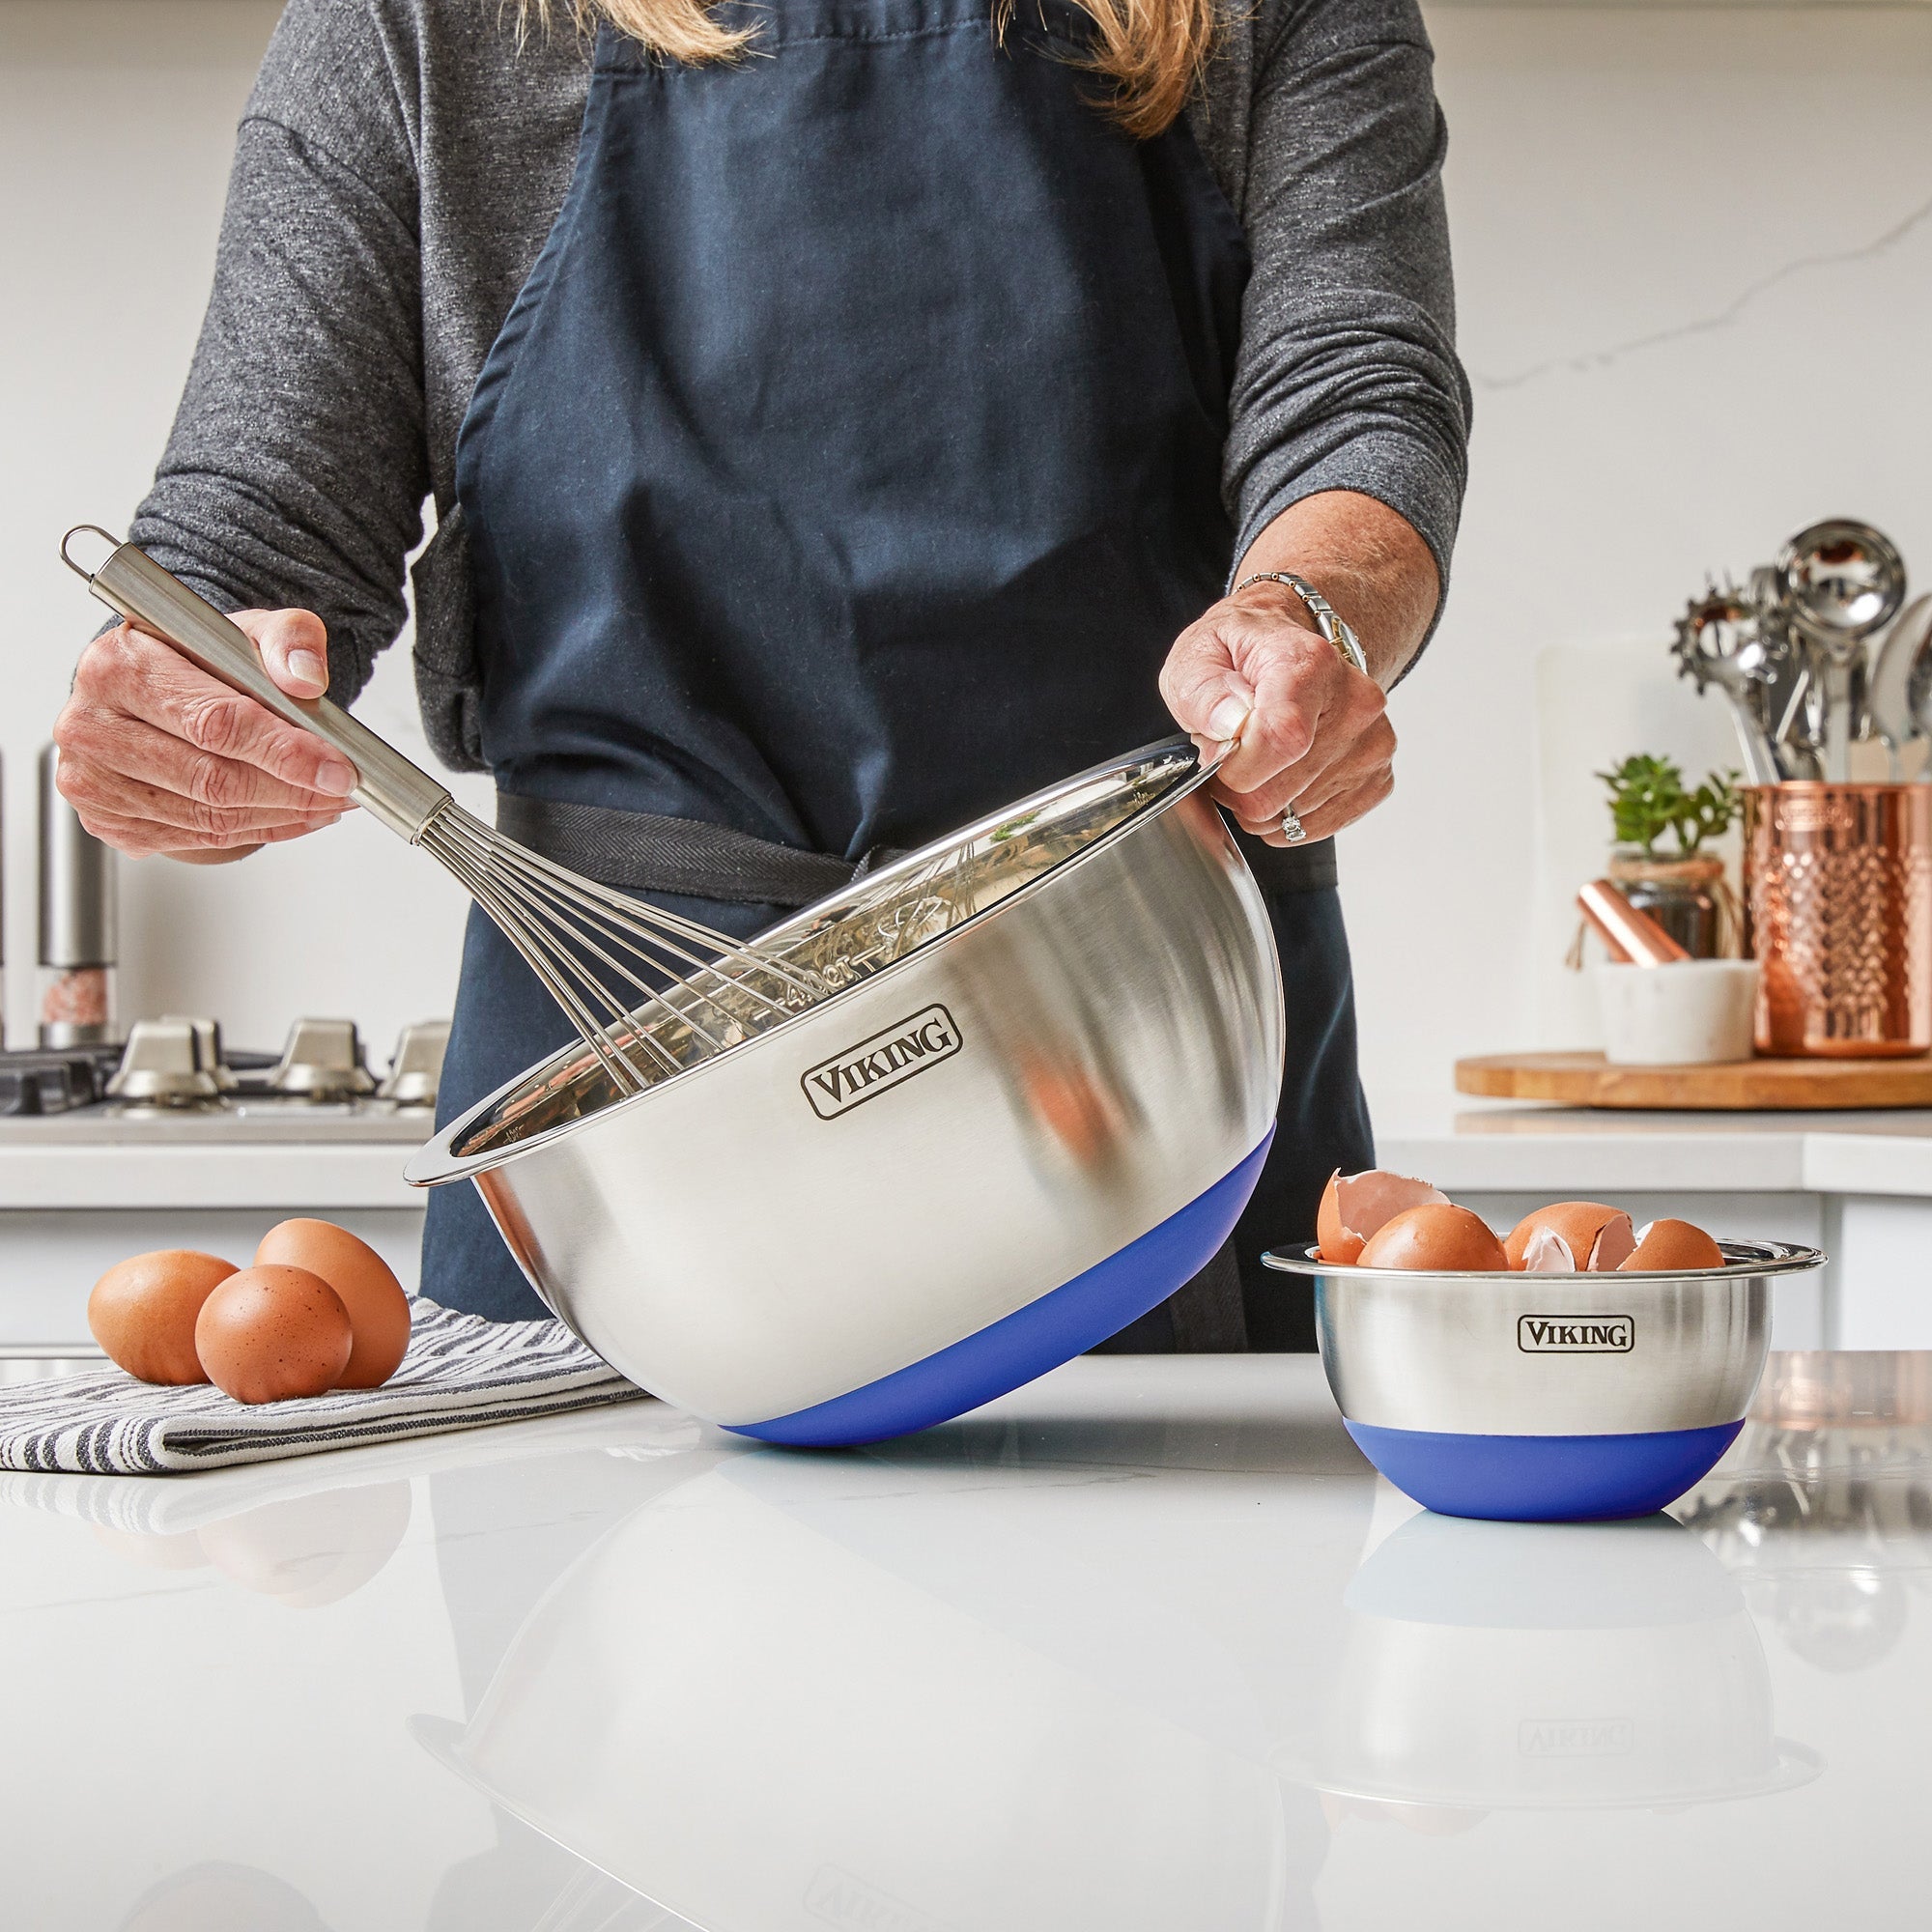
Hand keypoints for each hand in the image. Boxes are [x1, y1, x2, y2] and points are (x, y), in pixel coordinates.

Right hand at [53, 610, 358, 861]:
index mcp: (119, 667)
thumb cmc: (195, 659)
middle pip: (211, 779)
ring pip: (208, 816)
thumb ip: (288, 640)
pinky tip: (291, 814)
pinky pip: (198, 838)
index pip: (213, 722)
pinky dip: (257, 830)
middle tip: (341, 789)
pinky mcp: (107, 819)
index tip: (337, 767)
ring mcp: (92, 780)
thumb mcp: (248, 630)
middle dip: (292, 791)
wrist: (154, 687)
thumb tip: (304, 679)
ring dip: (281, 815)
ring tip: (326, 801)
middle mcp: (92, 725)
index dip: (284, 751)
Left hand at [1158, 579, 1396, 845]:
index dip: (1235, 766)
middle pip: (1276, 794)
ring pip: (1290, 818)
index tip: (1218, 751)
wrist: (1293, 653)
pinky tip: (1282, 777)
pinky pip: (1312, 828)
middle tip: (1232, 752)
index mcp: (1311, 665)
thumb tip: (1229, 727)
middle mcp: (1356, 704)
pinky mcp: (1377, 779)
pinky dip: (1286, 814)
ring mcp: (1372, 745)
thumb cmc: (1243, 656)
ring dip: (1259, 798)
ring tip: (1258, 758)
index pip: (1281, 740)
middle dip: (1236, 787)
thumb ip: (1203, 693)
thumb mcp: (1199, 656)